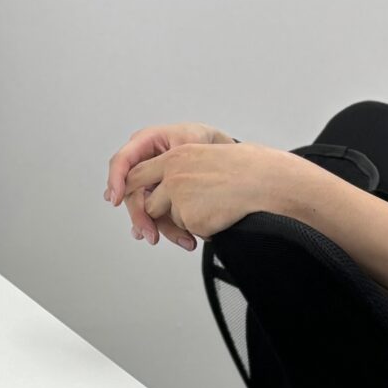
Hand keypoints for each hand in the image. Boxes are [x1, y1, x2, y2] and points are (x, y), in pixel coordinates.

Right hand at [104, 123, 234, 247]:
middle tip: (150, 233)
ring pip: (145, 208)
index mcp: (144, 143)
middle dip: (139, 216)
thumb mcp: (191, 141)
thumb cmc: (203, 140)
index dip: (115, 180)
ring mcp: (150, 182)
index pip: (121, 161)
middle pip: (131, 192)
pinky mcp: (160, 197)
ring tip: (181, 239)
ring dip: (159, 227)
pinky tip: (181, 237)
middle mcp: (143, 164)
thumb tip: (161, 180)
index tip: (116, 199)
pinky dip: (169, 227)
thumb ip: (173, 157)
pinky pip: (158, 213)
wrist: (223, 156)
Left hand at [125, 143, 325, 247]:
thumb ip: (179, 170)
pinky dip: (203, 229)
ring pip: (170, 219)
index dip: (129, 190)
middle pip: (146, 203)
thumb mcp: (204, 158)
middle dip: (151, 216)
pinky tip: (220, 216)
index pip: (137, 174)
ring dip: (185, 221)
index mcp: (175, 157)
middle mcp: (173, 175)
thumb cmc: (242, 169)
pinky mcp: (192, 218)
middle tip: (155, 226)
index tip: (123, 201)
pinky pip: (190, 231)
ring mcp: (181, 197)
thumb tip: (160, 191)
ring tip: (212, 208)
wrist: (265, 180)